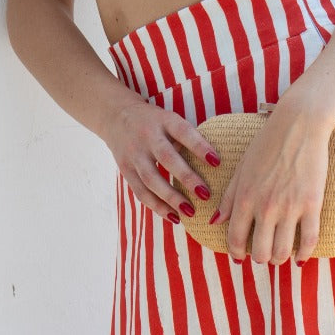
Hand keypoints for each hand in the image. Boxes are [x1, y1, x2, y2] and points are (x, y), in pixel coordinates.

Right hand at [101, 94, 219, 223]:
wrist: (117, 117)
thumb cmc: (157, 123)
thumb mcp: (171, 121)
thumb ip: (187, 139)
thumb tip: (215, 165)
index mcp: (164, 120)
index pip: (183, 132)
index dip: (199, 147)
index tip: (217, 162)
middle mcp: (147, 136)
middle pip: (166, 158)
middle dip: (186, 177)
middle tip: (206, 195)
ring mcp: (134, 154)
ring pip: (151, 179)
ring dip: (171, 198)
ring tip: (191, 212)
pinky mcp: (126, 170)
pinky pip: (141, 192)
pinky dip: (158, 207)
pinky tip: (175, 217)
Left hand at [218, 105, 331, 265]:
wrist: (299, 124)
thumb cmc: (267, 143)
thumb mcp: (242, 168)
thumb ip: (229, 198)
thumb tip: (214, 222)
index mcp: (244, 198)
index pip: (235, 240)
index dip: (236, 253)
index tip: (240, 256)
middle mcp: (265, 207)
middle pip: (260, 253)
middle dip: (260, 258)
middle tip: (263, 254)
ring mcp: (290, 207)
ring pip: (282, 252)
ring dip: (280, 259)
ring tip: (280, 255)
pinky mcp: (312, 204)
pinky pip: (309, 240)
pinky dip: (304, 254)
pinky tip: (300, 258)